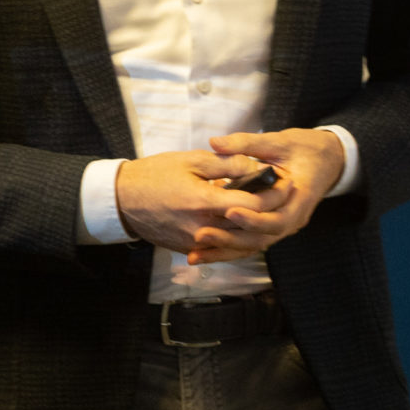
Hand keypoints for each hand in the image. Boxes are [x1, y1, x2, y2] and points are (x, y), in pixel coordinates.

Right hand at [114, 149, 275, 257]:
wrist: (122, 199)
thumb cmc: (155, 174)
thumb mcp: (192, 161)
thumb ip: (228, 164)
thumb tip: (257, 168)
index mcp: (204, 202)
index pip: (253, 204)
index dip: (274, 193)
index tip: (287, 182)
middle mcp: (202, 228)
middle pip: (251, 226)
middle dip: (273, 210)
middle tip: (287, 194)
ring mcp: (195, 242)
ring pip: (240, 242)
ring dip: (260, 226)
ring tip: (273, 209)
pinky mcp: (189, 249)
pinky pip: (222, 248)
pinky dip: (239, 238)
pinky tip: (250, 226)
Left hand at [185, 128, 348, 261]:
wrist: (326, 160)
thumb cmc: (305, 149)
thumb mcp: (280, 140)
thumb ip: (247, 143)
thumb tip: (215, 143)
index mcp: (300, 198)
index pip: (278, 218)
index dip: (254, 218)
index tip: (228, 211)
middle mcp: (293, 218)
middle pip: (263, 238)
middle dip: (231, 239)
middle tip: (202, 235)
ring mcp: (282, 226)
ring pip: (253, 245)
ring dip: (225, 250)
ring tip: (196, 253)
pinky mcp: (271, 228)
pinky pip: (250, 243)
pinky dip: (227, 249)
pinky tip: (203, 253)